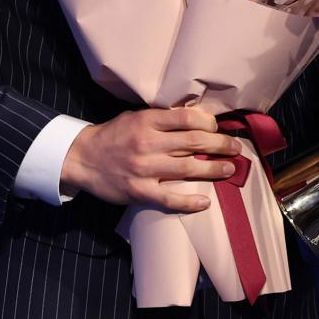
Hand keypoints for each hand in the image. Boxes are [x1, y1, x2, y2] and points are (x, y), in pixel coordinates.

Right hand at [60, 106, 241, 212]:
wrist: (83, 158)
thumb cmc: (113, 135)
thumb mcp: (135, 117)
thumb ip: (161, 118)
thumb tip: (195, 118)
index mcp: (147, 121)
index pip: (187, 118)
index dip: (208, 122)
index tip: (217, 126)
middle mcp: (148, 143)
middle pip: (194, 142)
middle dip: (220, 145)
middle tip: (236, 147)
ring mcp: (144, 169)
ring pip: (188, 169)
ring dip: (214, 169)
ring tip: (230, 168)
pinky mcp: (140, 191)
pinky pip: (170, 198)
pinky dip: (190, 201)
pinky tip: (205, 202)